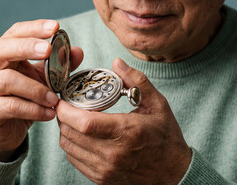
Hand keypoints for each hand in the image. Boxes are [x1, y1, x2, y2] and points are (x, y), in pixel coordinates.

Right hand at [0, 19, 82, 161]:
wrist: (5, 132)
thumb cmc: (22, 100)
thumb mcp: (43, 80)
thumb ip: (58, 65)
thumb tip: (77, 51)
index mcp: (0, 54)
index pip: (14, 33)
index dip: (33, 28)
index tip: (55, 27)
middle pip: (1, 49)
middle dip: (26, 47)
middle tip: (48, 50)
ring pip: (6, 81)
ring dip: (35, 89)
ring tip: (55, 99)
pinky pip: (10, 106)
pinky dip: (33, 109)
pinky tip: (49, 113)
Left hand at [56, 58, 190, 183]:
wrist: (173, 173)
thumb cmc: (165, 138)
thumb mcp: (157, 105)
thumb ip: (137, 81)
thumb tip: (117, 63)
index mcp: (126, 132)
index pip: (84, 123)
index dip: (66, 110)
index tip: (63, 99)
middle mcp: (112, 154)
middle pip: (71, 134)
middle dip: (63, 117)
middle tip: (67, 104)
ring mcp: (105, 169)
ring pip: (69, 148)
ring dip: (66, 131)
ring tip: (73, 119)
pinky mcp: (101, 179)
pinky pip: (74, 160)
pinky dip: (72, 146)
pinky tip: (81, 135)